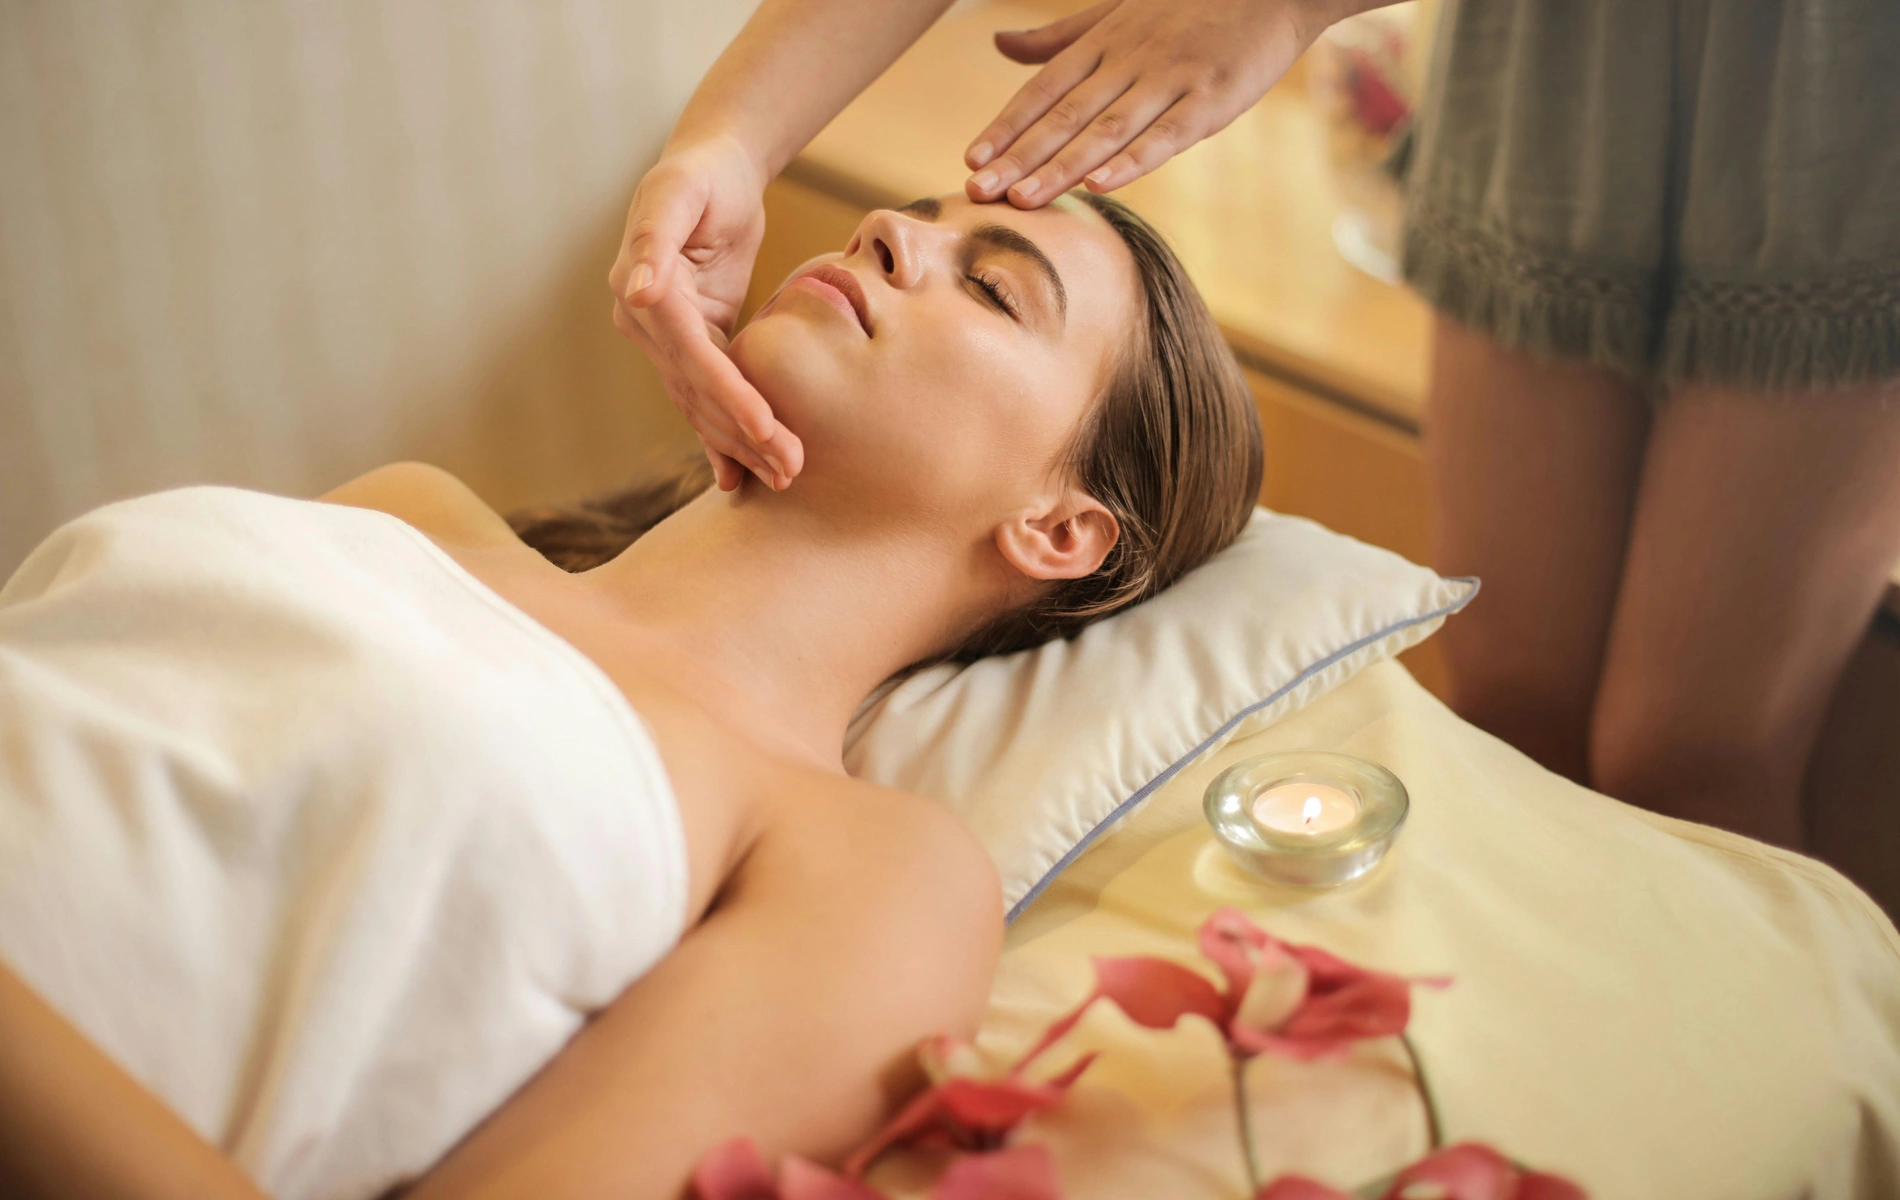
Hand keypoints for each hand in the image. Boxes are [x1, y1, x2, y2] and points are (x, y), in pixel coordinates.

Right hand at [610, 136, 803, 490]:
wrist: (712, 169)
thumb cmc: (701, 174)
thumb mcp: (678, 192)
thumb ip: (653, 239)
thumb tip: (636, 290)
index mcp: (641, 292)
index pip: (691, 356)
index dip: (728, 393)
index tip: (766, 427)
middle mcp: (646, 324)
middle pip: (698, 391)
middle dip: (743, 432)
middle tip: (790, 468)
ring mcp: (667, 339)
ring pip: (703, 403)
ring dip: (741, 444)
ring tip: (784, 477)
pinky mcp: (695, 343)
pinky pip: (709, 394)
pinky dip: (725, 434)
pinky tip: (741, 475)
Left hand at [963, 0, 1342, 207]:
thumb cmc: (1190, 4)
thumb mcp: (1117, 12)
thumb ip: (1058, 38)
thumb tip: (1000, 44)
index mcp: (1104, 41)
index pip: (1044, 89)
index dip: (1006, 126)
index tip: (971, 161)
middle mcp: (1129, 59)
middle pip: (1065, 115)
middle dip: (1019, 157)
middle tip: (979, 193)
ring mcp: (1171, 77)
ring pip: (1106, 129)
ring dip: (1062, 167)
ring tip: (1024, 200)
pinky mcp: (1212, 97)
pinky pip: (1167, 134)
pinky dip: (1133, 160)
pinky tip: (1101, 186)